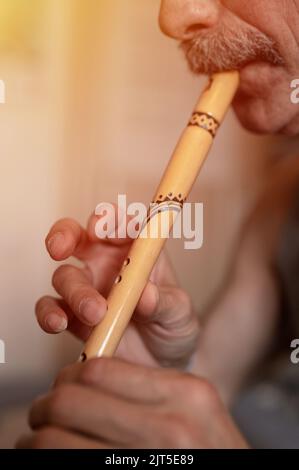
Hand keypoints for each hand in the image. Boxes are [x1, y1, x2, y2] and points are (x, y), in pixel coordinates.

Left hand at [17, 358, 248, 448]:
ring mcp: (150, 462)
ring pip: (54, 440)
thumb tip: (87, 375)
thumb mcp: (196, 408)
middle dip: (46, 407)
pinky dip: (48, 458)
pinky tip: (54, 457)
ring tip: (43, 441)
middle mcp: (171, 428)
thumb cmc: (209, 450)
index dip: (70, 376)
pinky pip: (66, 465)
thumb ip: (152, 387)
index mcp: (187, 394)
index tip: (65, 387)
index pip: (98, 369)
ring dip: (39, 439)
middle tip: (44, 415)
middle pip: (69, 402)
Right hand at [35, 210, 198, 367]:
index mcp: (136, 250)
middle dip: (65, 235)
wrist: (161, 366)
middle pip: (78, 236)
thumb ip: (164, 303)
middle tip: (61, 247)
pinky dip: (49, 313)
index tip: (105, 230)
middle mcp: (107, 263)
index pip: (120, 223)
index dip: (110, 220)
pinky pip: (50, 307)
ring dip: (75, 291)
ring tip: (96, 313)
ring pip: (65, 275)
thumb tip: (146, 294)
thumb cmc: (173, 327)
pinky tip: (58, 323)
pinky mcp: (73, 316)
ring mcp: (87, 288)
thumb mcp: (180, 314)